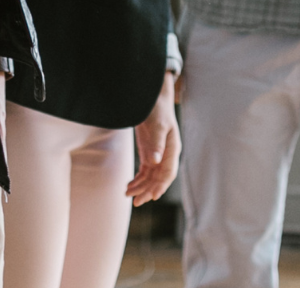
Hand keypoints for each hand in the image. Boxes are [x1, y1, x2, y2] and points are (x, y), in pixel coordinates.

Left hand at [126, 71, 180, 204]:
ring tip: (127, 194)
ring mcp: (158, 154)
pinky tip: (129, 186)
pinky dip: (138, 179)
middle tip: (136, 202)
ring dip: (140, 187)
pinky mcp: (149, 152)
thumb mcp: (156, 124)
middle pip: (159, 178)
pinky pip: (145, 171)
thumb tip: (155, 162)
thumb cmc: (156, 108)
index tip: (153, 197)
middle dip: (148, 190)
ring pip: (150, 177)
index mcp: (172, 148)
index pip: (168, 172)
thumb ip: (156, 143)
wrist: (152, 97)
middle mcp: (166, 154)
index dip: (161, 185)